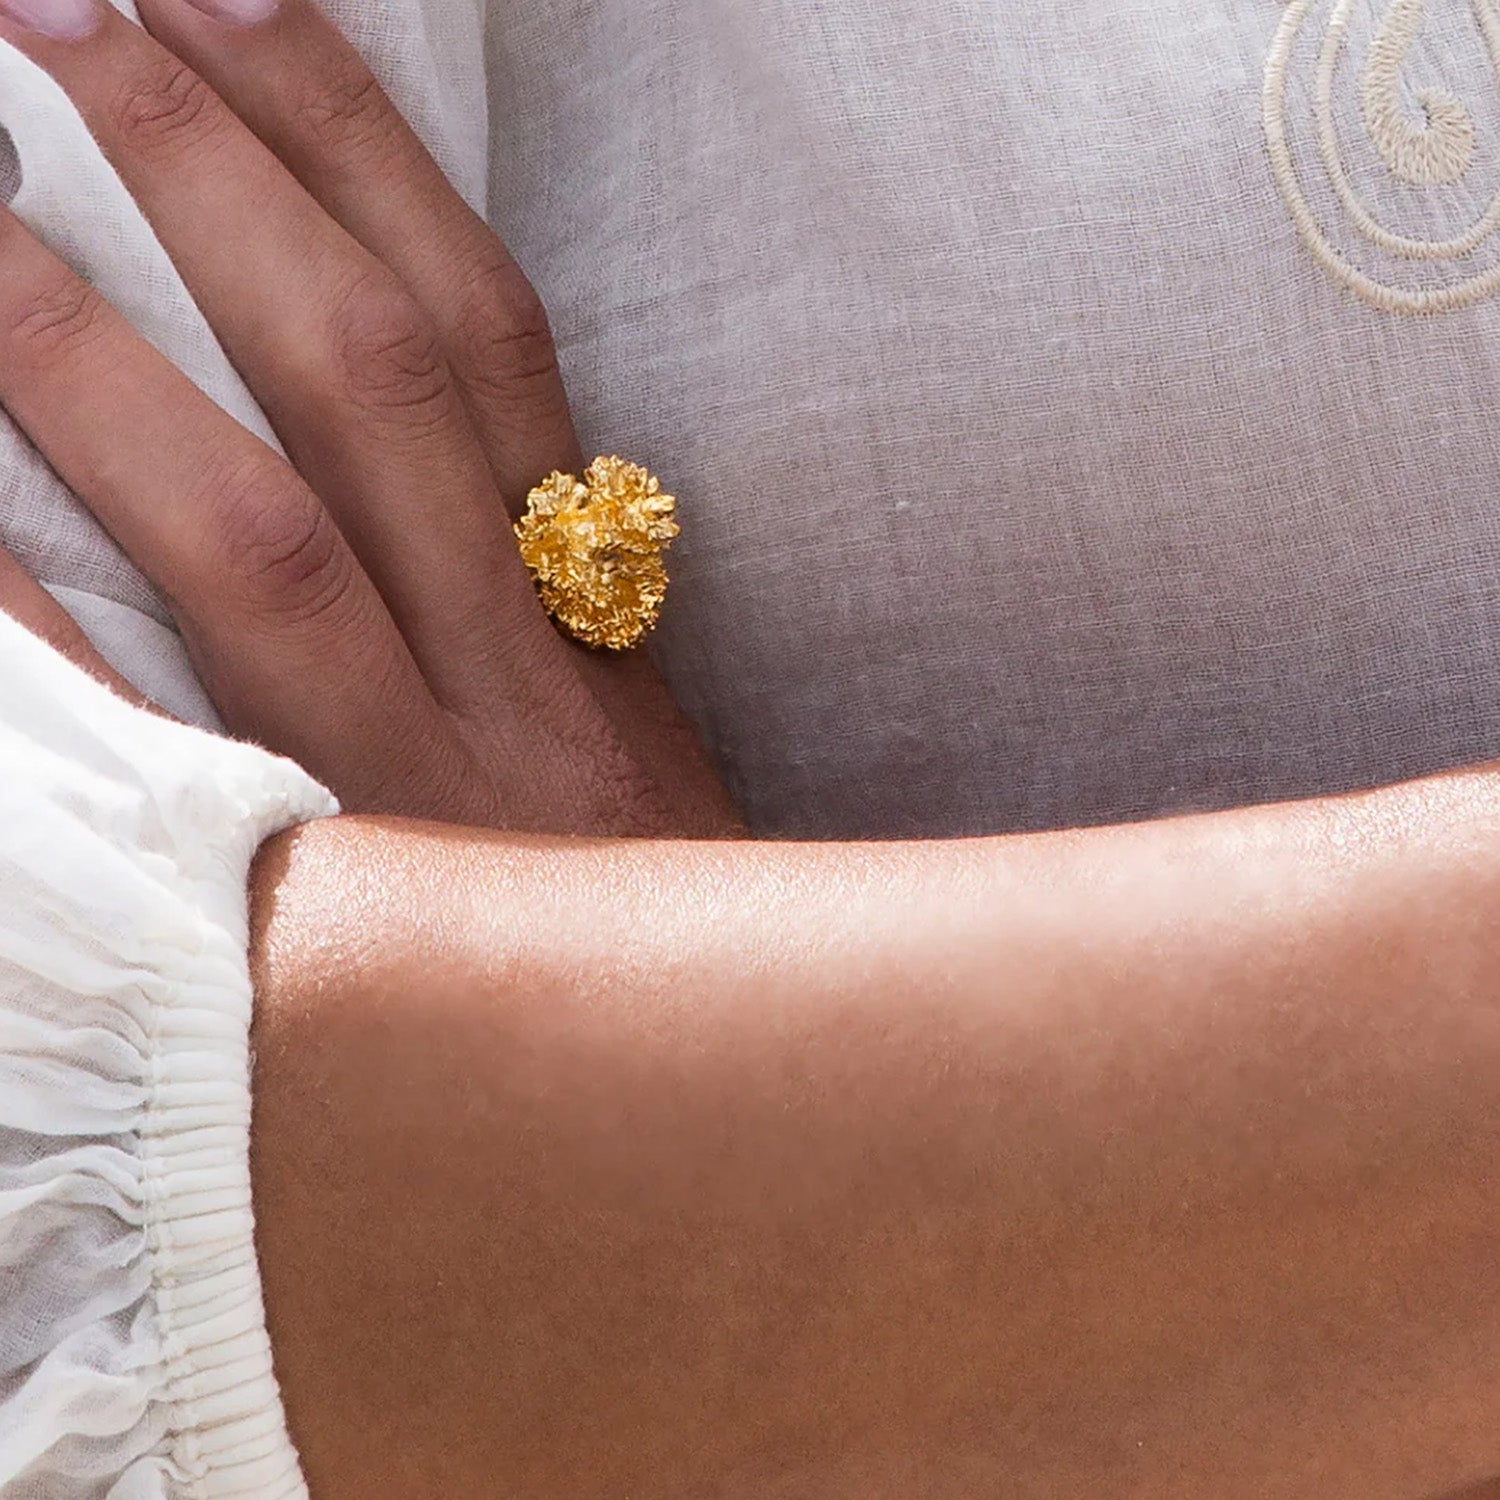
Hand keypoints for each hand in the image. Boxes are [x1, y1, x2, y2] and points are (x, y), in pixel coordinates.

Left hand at [0, 0, 743, 836]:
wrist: (709, 1100)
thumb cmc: (666, 905)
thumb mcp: (633, 726)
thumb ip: (551, 586)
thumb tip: (432, 442)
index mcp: (593, 603)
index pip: (482, 333)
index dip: (361, 151)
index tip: (244, 0)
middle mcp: (511, 664)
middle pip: (366, 378)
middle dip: (215, 175)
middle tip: (67, 12)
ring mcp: (417, 779)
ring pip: (253, 525)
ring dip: (88, 347)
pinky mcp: (336, 893)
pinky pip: (154, 739)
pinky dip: (32, 616)